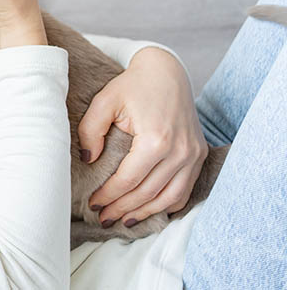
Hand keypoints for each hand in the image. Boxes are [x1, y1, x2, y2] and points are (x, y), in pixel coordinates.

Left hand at [78, 47, 208, 226]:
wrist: (166, 71)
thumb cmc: (132, 85)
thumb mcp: (104, 101)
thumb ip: (91, 130)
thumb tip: (89, 160)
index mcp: (156, 139)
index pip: (129, 180)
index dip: (109, 195)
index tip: (92, 203)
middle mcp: (180, 151)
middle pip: (148, 193)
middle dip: (123, 209)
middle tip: (103, 217)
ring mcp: (194, 154)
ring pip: (170, 198)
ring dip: (146, 212)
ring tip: (123, 219)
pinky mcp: (199, 153)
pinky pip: (185, 189)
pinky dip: (168, 204)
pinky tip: (149, 209)